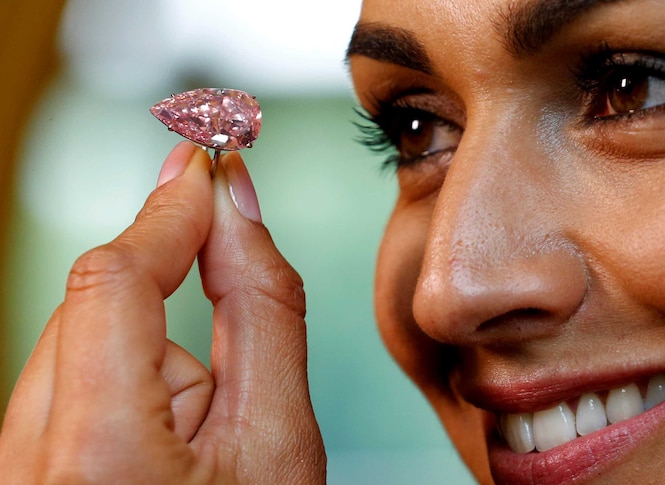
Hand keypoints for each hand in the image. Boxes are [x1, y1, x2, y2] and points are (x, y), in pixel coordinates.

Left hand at [0, 142, 325, 482]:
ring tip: (204, 434)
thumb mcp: (279, 440)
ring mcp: (15, 464)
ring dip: (152, 354)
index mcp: (97, 455)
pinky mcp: (22, 464)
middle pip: (95, 309)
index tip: (204, 161)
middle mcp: (26, 459)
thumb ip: (263, 313)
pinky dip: (127, 382)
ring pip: (82, 347)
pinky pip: (70, 385)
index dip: (167, 211)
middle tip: (226, 281)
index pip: (116, 283)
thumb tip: (238, 213)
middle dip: (169, 291)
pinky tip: (167, 439)